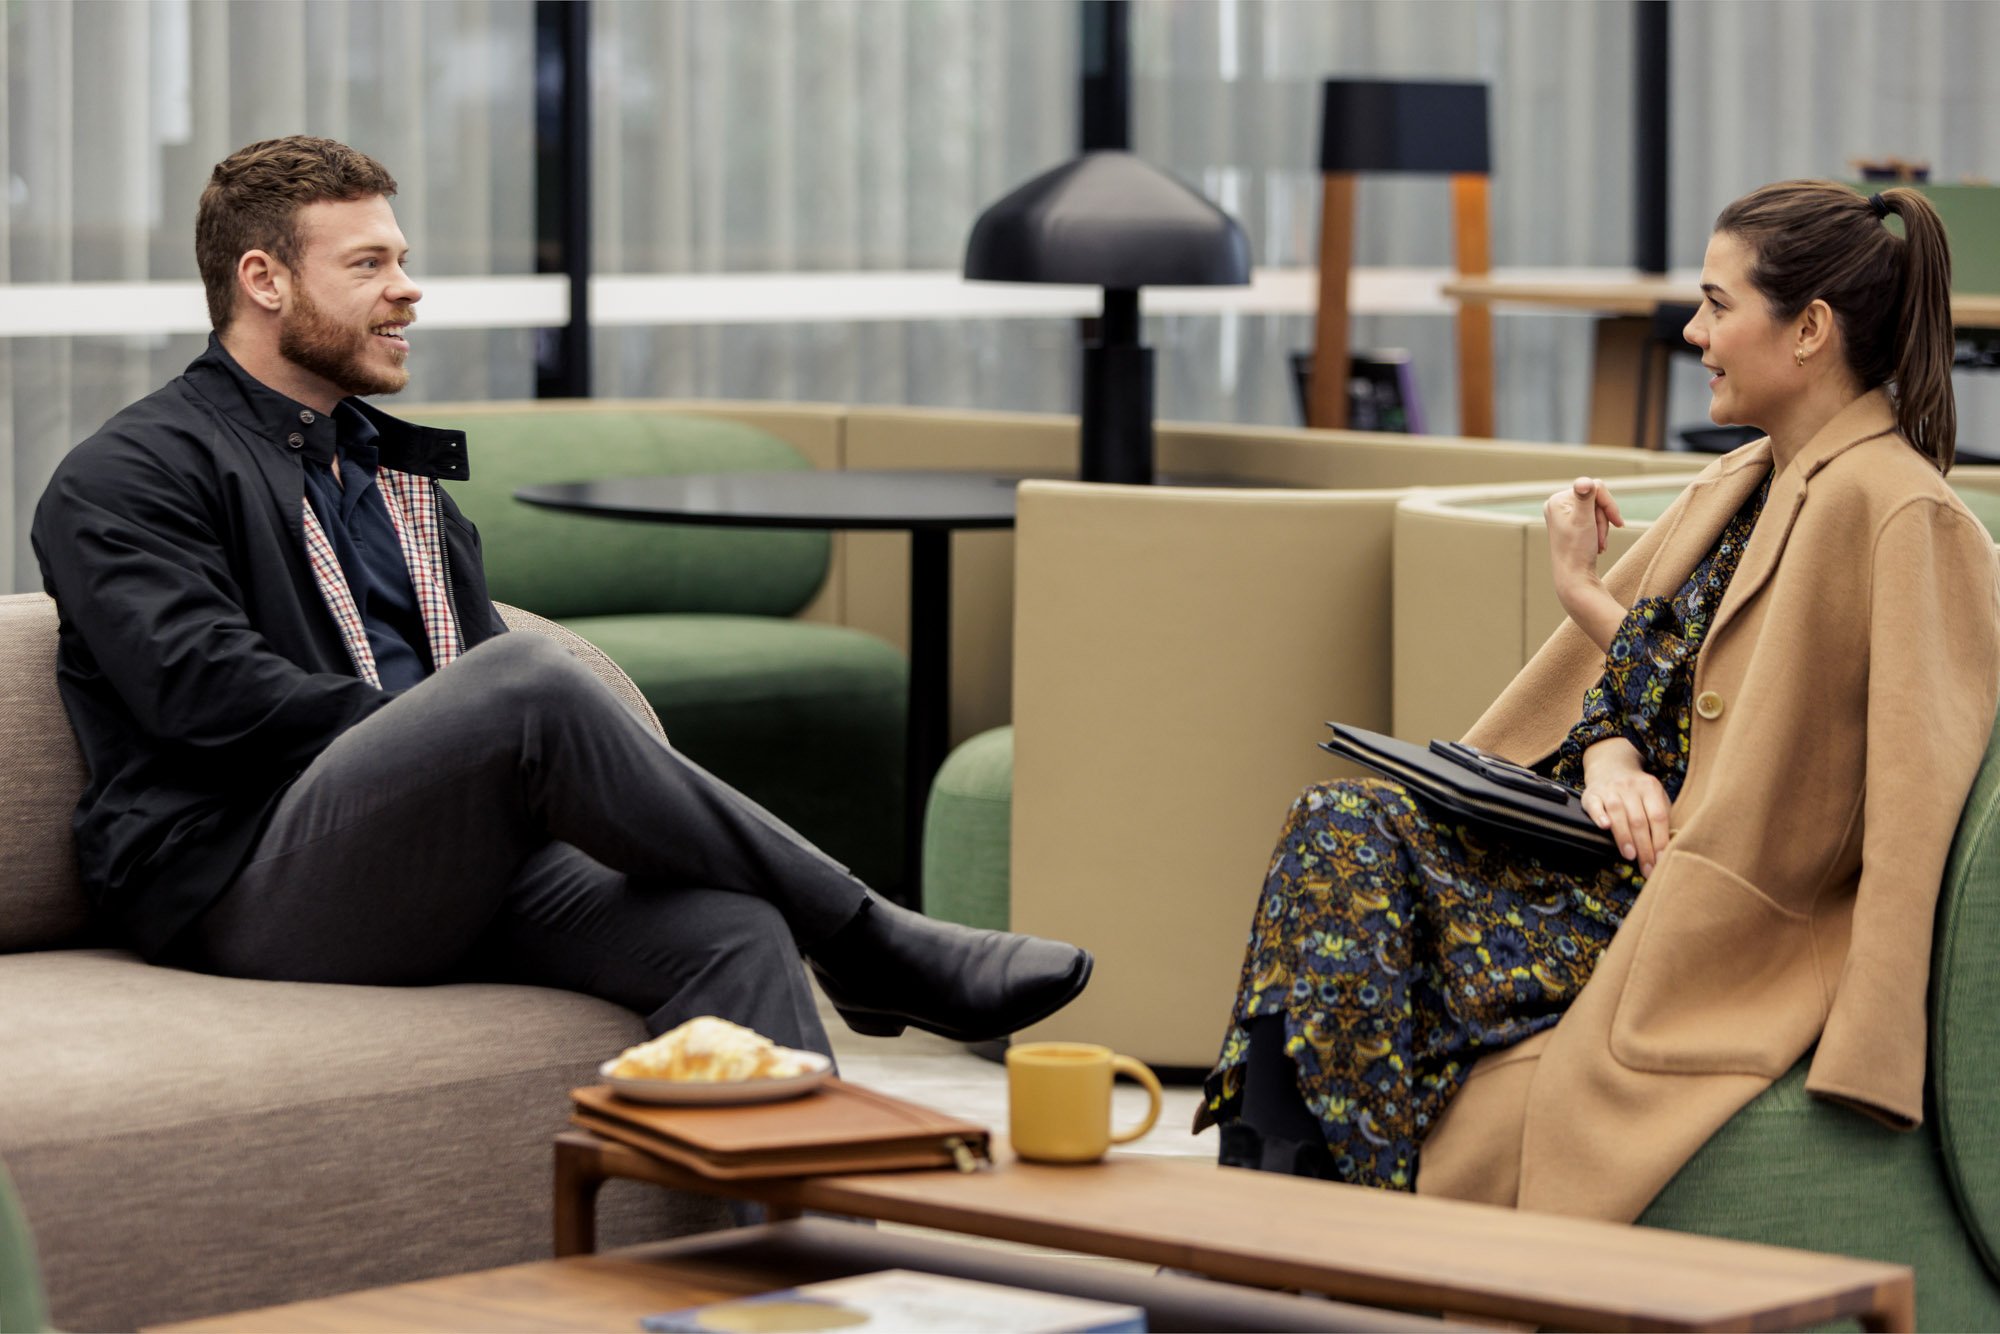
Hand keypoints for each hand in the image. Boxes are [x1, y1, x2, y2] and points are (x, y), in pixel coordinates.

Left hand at [1543, 478, 1628, 652]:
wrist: (1574, 579)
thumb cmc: (1578, 550)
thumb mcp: (1584, 521)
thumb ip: (1585, 498)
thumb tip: (1584, 481)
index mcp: (1557, 500)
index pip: (1594, 487)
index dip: (1608, 504)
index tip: (1618, 523)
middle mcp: (1557, 505)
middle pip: (1596, 499)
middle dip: (1603, 519)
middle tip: (1600, 539)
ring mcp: (1563, 516)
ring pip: (1597, 510)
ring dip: (1603, 527)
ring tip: (1598, 545)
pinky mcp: (1571, 526)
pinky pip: (1594, 519)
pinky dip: (1599, 532)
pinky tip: (1596, 546)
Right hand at [1579, 737, 1670, 874]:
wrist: (1610, 767)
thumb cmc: (1637, 792)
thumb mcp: (1654, 797)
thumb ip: (1661, 817)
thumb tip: (1669, 847)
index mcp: (1650, 787)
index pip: (1658, 817)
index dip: (1660, 840)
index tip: (1661, 861)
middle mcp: (1630, 787)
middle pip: (1639, 819)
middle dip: (1644, 847)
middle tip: (1646, 868)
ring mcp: (1610, 789)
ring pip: (1618, 813)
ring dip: (1624, 836)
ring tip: (1630, 856)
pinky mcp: (1592, 793)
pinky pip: (1595, 805)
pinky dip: (1599, 816)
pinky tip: (1604, 827)